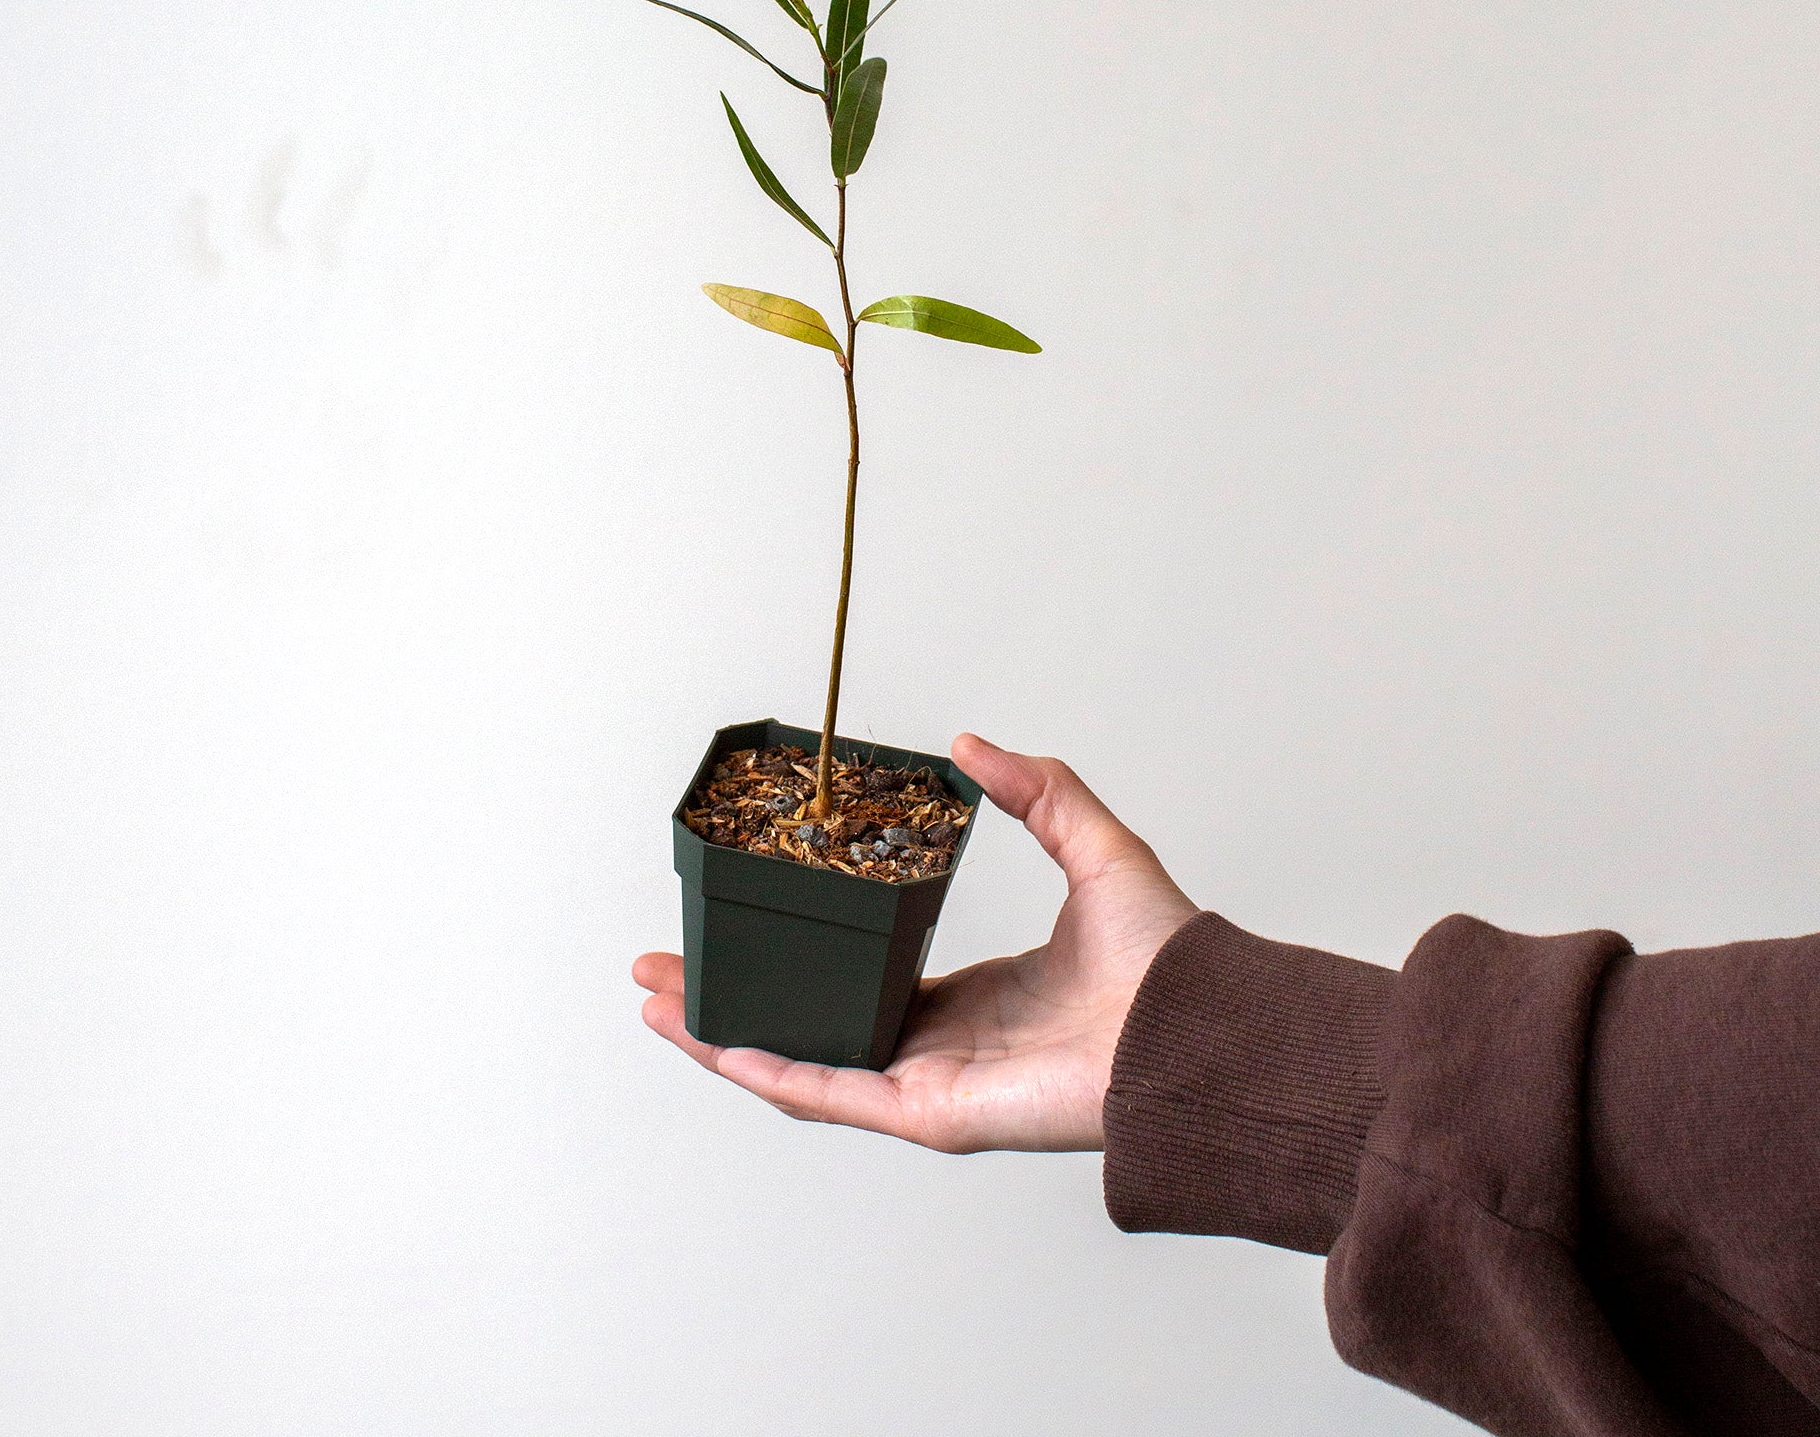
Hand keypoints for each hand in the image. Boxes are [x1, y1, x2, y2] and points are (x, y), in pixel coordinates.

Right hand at [633, 734, 1197, 1152]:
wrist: (1196, 1028)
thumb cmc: (1166, 962)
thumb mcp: (1090, 845)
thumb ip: (1037, 790)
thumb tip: (974, 745)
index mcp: (973, 1000)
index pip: (862, 983)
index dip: (798, 954)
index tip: (745, 922)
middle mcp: (942, 1047)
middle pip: (810, 1026)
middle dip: (731, 998)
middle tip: (665, 967)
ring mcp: (930, 1084)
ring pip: (801, 1062)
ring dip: (725, 1035)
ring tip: (660, 1001)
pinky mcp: (931, 1111)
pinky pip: (833, 1091)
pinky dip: (769, 1067)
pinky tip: (717, 1041)